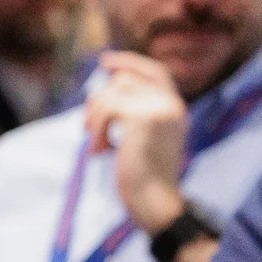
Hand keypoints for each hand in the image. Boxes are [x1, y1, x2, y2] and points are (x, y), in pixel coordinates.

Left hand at [84, 51, 190, 234]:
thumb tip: (107, 87)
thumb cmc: (143, 176)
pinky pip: (107, 108)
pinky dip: (96, 128)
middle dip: (99, 99)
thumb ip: (134, 111)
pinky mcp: (144, 116)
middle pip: (124, 81)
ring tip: (96, 143)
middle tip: (86, 125)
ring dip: (96, 117)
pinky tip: (100, 150)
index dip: (129, 63)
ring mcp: (160, 107)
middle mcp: (172, 104)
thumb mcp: (143, 138)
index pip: (155, 72)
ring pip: (113, 92)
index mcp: (176, 108)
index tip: (104, 62)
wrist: (154, 199)